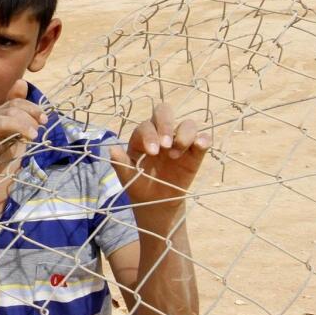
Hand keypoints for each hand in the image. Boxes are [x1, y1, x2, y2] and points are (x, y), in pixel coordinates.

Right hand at [0, 80, 45, 211]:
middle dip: (26, 118)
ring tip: (31, 137)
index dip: (31, 107)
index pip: (15, 102)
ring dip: (16, 126)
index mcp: (1, 116)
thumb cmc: (2, 157)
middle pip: (8, 110)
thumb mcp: (17, 133)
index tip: (44, 120)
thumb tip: (21, 83)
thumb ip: (22, 113)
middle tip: (37, 132)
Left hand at [108, 104, 209, 223]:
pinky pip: (203, 139)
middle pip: (165, 112)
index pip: (146, 126)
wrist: (157, 202)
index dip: (150, 135)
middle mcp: (161, 134)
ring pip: (187, 124)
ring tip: (176, 154)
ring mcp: (180, 141)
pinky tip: (200, 146)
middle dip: (166, 124)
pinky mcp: (195, 152)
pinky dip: (203, 139)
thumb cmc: (140, 185)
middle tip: (166, 144)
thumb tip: (112, 150)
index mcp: (142, 136)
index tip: (152, 152)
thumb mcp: (128, 177)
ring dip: (184, 135)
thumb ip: (121, 164)